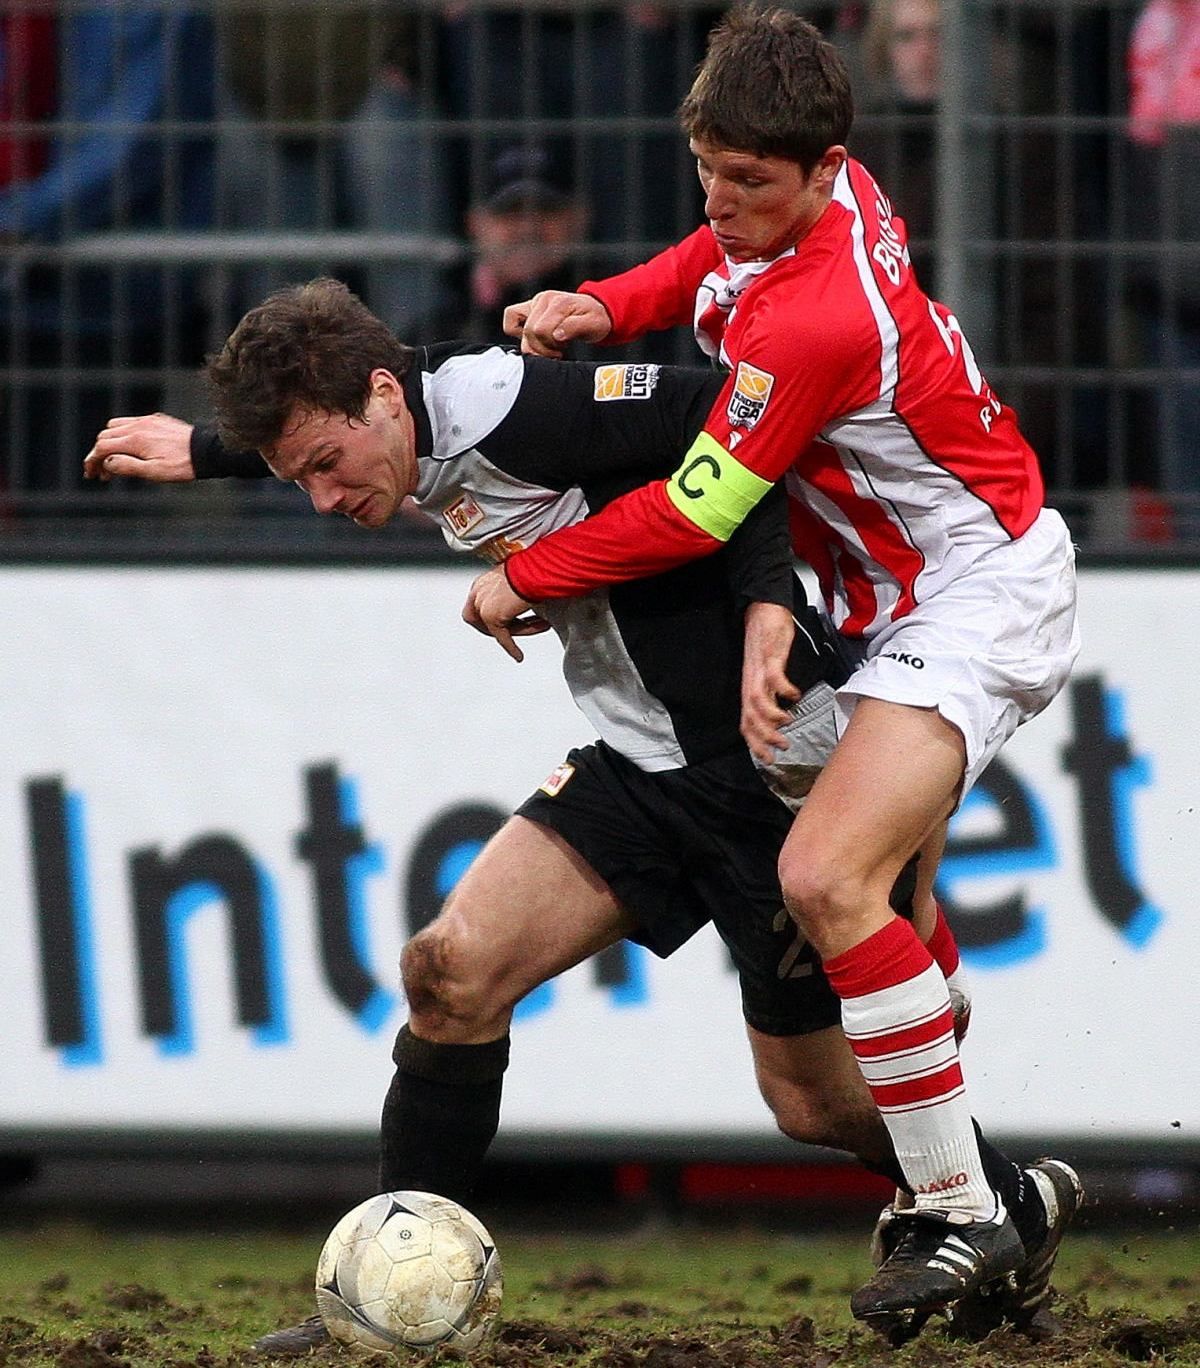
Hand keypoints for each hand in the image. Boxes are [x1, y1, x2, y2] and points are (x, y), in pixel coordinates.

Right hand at [84, 413, 194, 481]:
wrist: (207, 450)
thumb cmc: (182, 465)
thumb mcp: (154, 472)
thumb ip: (127, 466)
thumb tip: (106, 463)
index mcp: (135, 439)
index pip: (102, 447)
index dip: (92, 461)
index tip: (91, 474)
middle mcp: (138, 425)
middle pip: (106, 436)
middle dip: (99, 455)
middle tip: (102, 473)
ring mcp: (147, 420)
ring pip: (116, 426)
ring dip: (110, 443)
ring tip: (114, 461)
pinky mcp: (157, 420)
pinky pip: (131, 422)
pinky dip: (123, 434)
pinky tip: (130, 448)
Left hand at [462, 565, 544, 661]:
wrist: (536, 567)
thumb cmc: (534, 567)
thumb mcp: (520, 580)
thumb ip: (515, 592)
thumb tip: (527, 600)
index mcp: (483, 582)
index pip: (480, 607)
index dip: (497, 617)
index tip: (513, 621)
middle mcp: (479, 592)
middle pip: (482, 621)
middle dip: (502, 628)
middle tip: (523, 628)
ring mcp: (483, 605)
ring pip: (496, 629)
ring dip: (518, 631)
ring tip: (539, 627)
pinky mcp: (491, 617)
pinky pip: (502, 638)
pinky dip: (511, 648)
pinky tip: (518, 655)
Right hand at [502, 290, 611, 357]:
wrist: (595, 310)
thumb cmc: (595, 319)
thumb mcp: (593, 325)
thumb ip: (574, 328)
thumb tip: (557, 335)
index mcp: (558, 302)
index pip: (541, 330)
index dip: (550, 346)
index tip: (563, 348)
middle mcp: (543, 299)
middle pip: (530, 332)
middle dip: (544, 347)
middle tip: (558, 349)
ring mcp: (534, 303)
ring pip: (519, 330)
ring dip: (534, 345)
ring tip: (550, 344)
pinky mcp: (528, 308)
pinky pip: (510, 320)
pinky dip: (517, 333)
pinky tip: (536, 339)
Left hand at [741, 602, 800, 763]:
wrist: (763, 609)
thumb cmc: (767, 641)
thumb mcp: (766, 672)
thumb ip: (771, 692)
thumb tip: (781, 715)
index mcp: (749, 688)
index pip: (745, 722)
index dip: (754, 743)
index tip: (767, 759)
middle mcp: (751, 682)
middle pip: (750, 717)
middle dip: (764, 737)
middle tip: (781, 747)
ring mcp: (759, 669)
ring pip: (757, 700)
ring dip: (772, 716)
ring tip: (788, 723)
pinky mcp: (771, 655)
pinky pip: (774, 676)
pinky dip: (784, 689)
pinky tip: (795, 695)